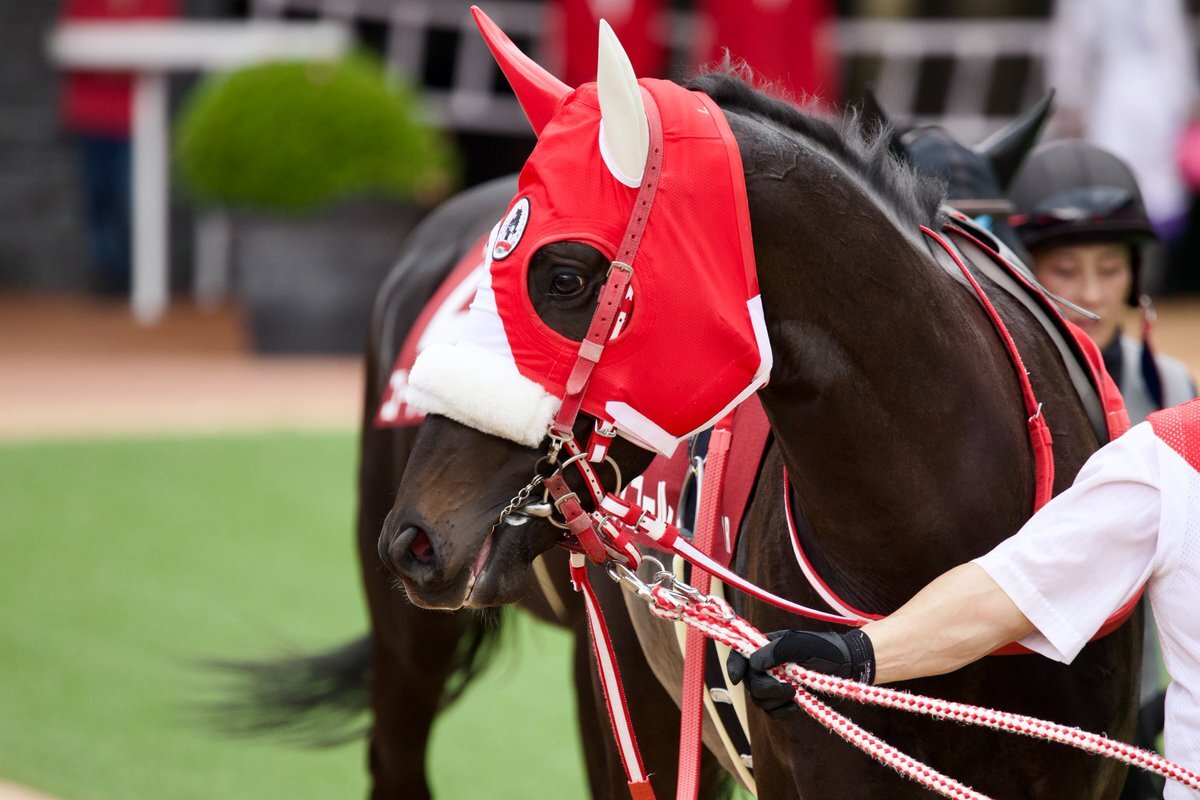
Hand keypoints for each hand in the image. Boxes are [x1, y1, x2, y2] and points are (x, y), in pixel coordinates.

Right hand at [726, 629, 874, 717]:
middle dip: (764, 688)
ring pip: (759, 699)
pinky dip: (782, 711)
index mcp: (766, 646)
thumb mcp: (801, 643)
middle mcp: (768, 665)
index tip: (736, 677)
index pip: (740, 655)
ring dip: (775, 700)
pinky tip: (796, 705)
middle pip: (749, 682)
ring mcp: (776, 683)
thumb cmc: (827, 649)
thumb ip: (776, 650)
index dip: (733, 665)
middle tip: (787, 688)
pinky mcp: (786, 699)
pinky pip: (773, 712)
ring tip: (796, 693)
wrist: (849, 666)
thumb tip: (753, 663)